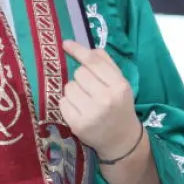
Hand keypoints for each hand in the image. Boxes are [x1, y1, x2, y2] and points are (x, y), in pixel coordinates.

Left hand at [59, 40, 142, 158]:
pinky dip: (68, 104)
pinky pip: (62, 103)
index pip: (93, 62)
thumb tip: (86, 48)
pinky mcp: (77, 125)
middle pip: (79, 73)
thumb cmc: (119, 106)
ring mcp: (91, 113)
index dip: (78, 51)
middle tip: (90, 89)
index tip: (66, 44)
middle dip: (82, 78)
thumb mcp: (120, 84)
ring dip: (74, 91)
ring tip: (85, 101)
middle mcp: (106, 99)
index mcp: (119, 86)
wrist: (121, 139)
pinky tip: (79, 110)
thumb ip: (106, 64)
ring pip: (68, 87)